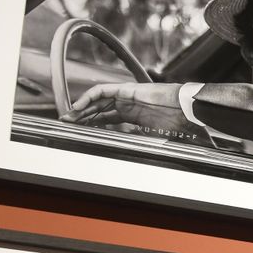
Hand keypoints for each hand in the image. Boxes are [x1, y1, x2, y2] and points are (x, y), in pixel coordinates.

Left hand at [64, 82, 194, 133]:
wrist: (184, 110)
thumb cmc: (177, 124)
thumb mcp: (155, 140)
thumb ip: (146, 146)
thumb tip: (144, 163)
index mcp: (133, 116)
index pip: (106, 119)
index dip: (93, 124)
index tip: (81, 132)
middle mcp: (126, 105)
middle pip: (98, 110)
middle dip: (82, 117)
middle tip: (68, 125)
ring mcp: (125, 96)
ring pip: (96, 101)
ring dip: (81, 108)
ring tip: (68, 118)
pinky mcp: (124, 89)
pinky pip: (101, 91)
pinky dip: (88, 98)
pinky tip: (79, 108)